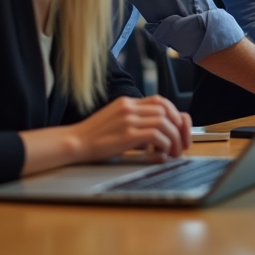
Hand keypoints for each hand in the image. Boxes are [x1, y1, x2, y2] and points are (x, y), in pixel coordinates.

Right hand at [72, 95, 190, 161]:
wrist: (73, 143)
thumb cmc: (93, 137)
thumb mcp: (115, 120)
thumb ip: (134, 120)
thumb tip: (159, 133)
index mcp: (127, 102)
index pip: (160, 101)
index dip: (174, 113)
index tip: (178, 128)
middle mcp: (129, 107)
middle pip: (166, 111)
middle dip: (178, 128)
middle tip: (180, 144)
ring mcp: (128, 119)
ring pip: (164, 122)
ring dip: (173, 139)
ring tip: (172, 152)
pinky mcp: (127, 134)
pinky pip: (156, 134)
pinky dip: (164, 144)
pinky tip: (160, 153)